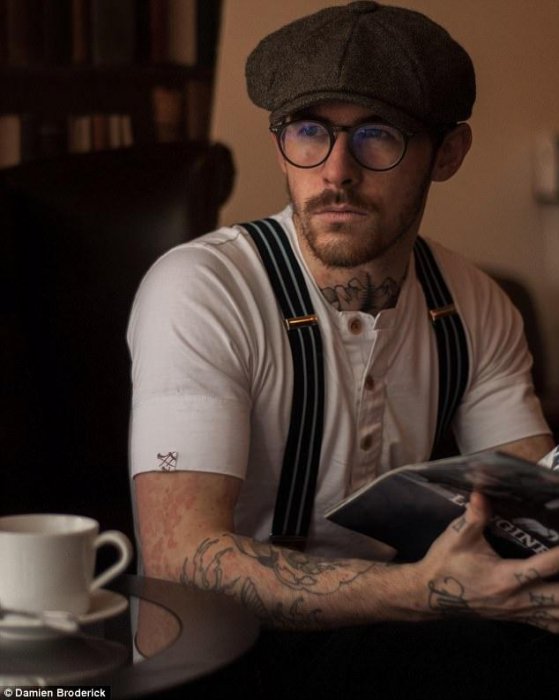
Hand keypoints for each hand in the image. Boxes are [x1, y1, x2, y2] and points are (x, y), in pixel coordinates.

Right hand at [417, 491, 558, 631]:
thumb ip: (474, 516)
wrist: (429, 594)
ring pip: (558, 618)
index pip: (546, 566)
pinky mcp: (518, 617)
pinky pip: (550, 625)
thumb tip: (482, 489)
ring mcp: (520, 612)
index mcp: (505, 578)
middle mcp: (517, 599)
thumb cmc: (445, 563)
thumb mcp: (456, 537)